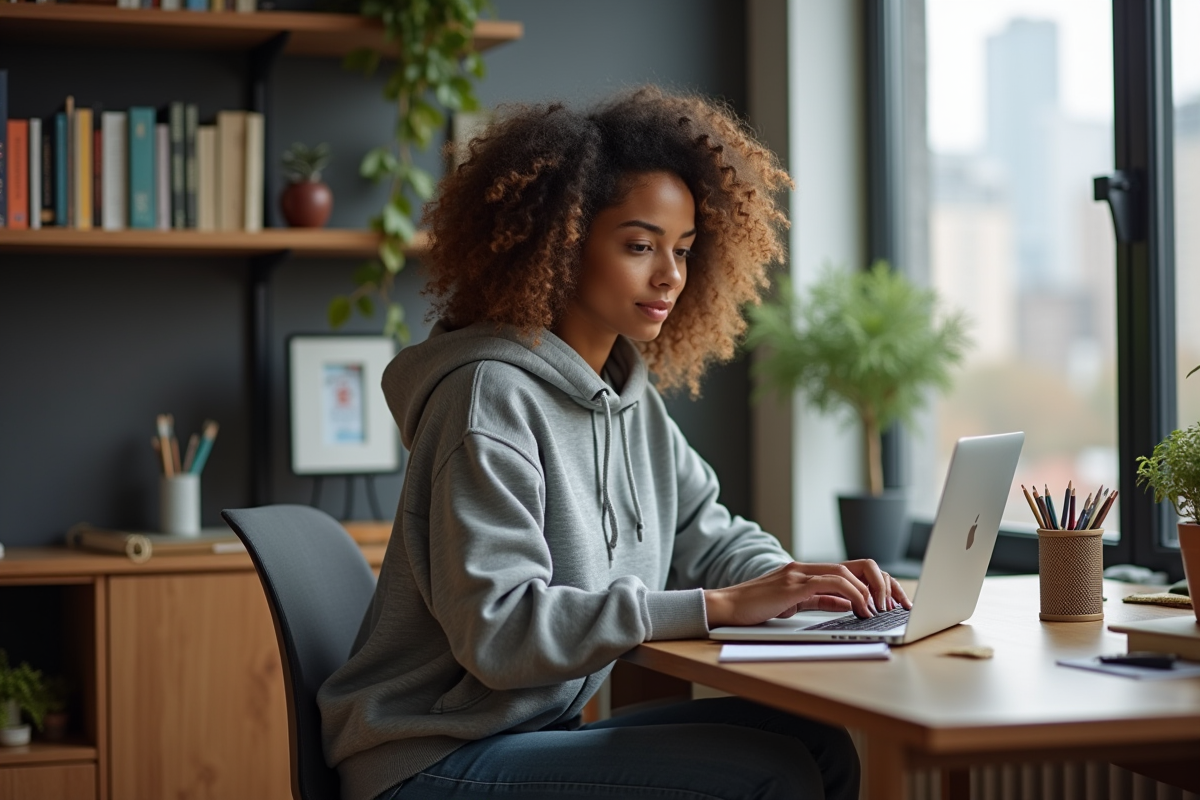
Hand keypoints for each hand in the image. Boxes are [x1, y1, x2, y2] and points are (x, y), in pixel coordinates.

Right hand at [702, 560, 911, 628]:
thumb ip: (820, 600)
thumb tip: (849, 604)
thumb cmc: (755, 609)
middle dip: (884, 584)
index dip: (878, 583)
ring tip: (882, 610)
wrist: (725, 608)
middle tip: (898, 605)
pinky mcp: (793, 585)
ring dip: (872, 591)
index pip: (853, 569)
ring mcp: (800, 574)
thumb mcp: (795, 604)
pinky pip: (832, 583)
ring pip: (848, 572)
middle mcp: (807, 568)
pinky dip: (853, 595)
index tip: (894, 602)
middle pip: (858, 565)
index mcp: (809, 572)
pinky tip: (863, 610)